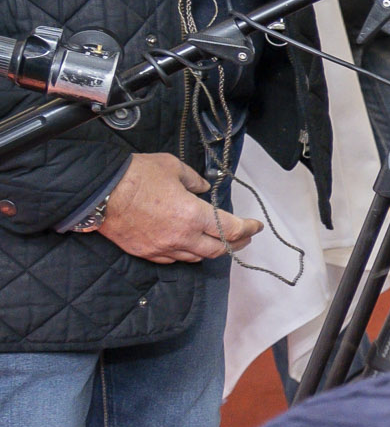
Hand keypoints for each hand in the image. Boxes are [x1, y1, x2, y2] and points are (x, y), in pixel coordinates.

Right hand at [96, 153, 258, 263]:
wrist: (97, 191)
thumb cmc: (135, 176)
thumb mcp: (172, 168)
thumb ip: (194, 181)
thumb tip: (203, 189)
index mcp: (192, 216)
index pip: (230, 229)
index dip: (248, 229)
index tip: (255, 226)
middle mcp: (180, 237)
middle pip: (217, 250)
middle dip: (235, 244)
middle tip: (243, 237)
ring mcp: (161, 248)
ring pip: (195, 257)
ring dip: (211, 251)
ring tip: (218, 242)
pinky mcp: (145, 252)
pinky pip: (172, 259)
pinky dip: (185, 254)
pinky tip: (188, 246)